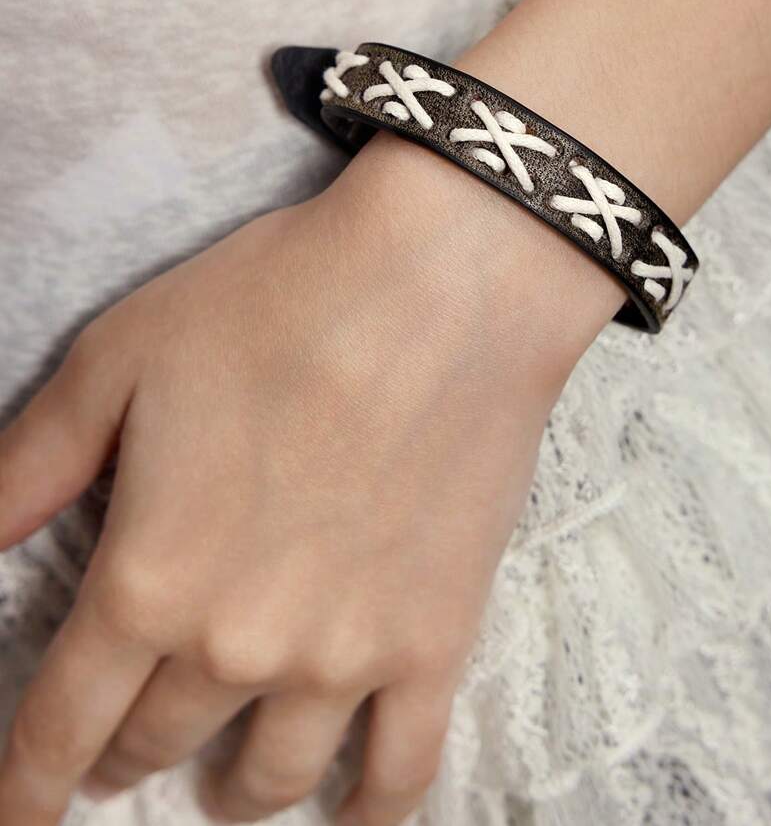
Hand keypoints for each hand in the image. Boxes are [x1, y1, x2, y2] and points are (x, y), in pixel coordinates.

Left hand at [0, 130, 618, 825]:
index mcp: (150, 579)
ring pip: (268, 778)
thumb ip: (27, 468)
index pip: (62, 722)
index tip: (19, 816)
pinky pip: (400, 774)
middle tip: (123, 743)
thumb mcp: (120, 362)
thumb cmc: (277, 305)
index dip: (27, 782)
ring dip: (229, 791)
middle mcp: (239, 643)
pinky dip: (366, 816)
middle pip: (159, 741)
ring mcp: (345, 655)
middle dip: (124, 753)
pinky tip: (346, 816)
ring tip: (224, 778)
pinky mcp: (434, 640)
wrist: (442, 284)